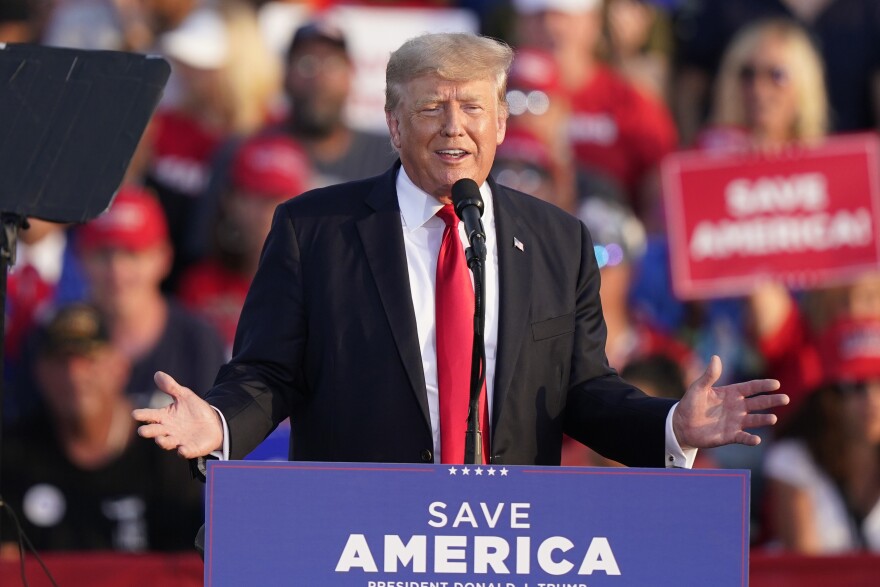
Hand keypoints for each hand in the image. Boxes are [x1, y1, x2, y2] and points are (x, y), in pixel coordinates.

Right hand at [132, 371, 222, 458]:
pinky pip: (186, 451)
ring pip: (167, 443)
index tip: (135, 414)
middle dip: (149, 431)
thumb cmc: (195, 410)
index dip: (142, 414)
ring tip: (160, 439)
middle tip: (143, 431)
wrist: (214, 423)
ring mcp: (178, 440)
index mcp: (165, 417)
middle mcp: (168, 430)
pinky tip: (182, 450)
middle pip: (155, 431)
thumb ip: (171, 387)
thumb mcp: (184, 396)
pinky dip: (184, 451)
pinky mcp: (190, 448)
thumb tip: (157, 373)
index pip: (150, 415)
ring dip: (163, 442)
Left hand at [673, 355, 788, 448]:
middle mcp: (737, 407)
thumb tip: (716, 357)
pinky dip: (750, 439)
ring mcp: (735, 422)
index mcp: (731, 393)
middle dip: (771, 401)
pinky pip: (743, 437)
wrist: (682, 425)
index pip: (751, 388)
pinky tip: (756, 439)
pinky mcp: (730, 436)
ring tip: (773, 419)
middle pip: (758, 403)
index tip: (776, 384)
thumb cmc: (690, 404)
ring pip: (754, 420)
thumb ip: (709, 375)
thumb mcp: (698, 388)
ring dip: (764, 420)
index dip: (763, 386)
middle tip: (785, 399)